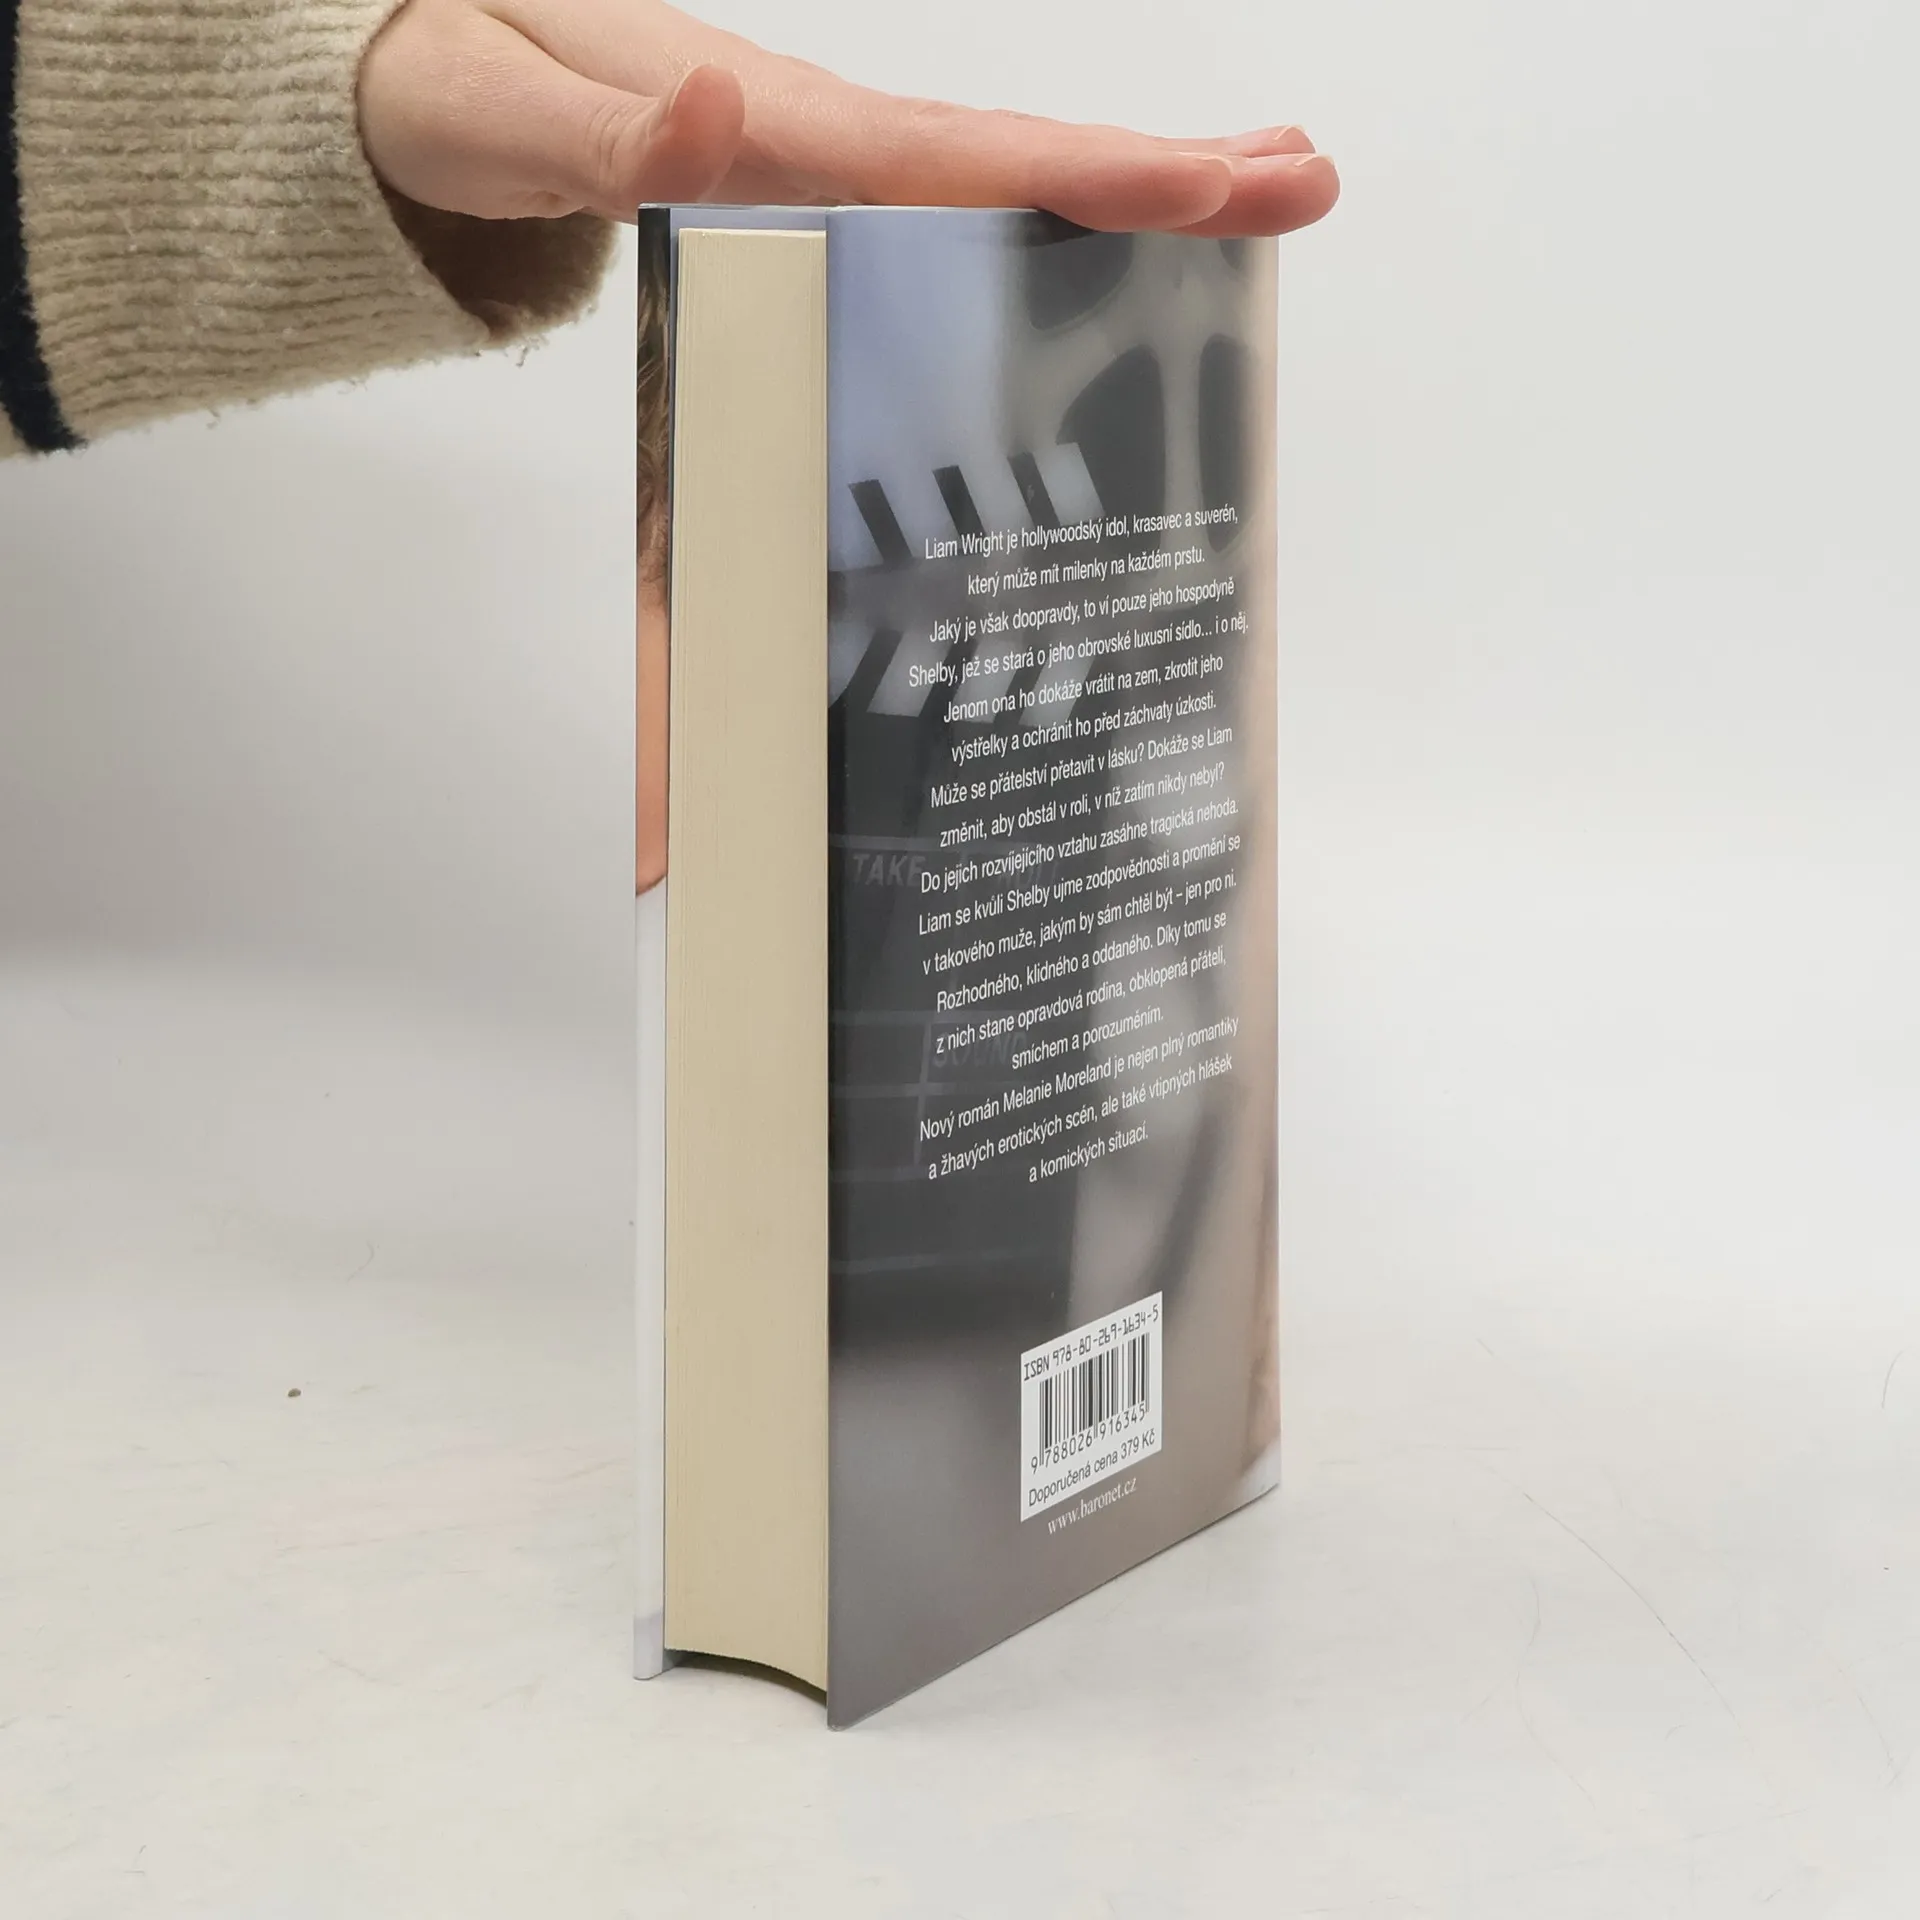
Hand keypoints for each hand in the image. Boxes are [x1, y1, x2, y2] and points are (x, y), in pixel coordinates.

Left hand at [360, 0, 1338, 236]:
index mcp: (773, 132)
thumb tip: (731, 119)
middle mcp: (812, 141)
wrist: (397, 85)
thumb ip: (609, 133)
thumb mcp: (494, 115)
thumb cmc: (440, 95)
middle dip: (1161, 179)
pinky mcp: (795, 198)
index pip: (962, 162)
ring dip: (1124, 193)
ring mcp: (811, 167)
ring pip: (991, 186)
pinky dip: (1032, 223)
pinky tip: (1086, 247)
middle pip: (1013, 165)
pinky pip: (936, 219)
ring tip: (1253, 198)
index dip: (1096, 177)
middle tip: (1306, 181)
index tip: (1227, 184)